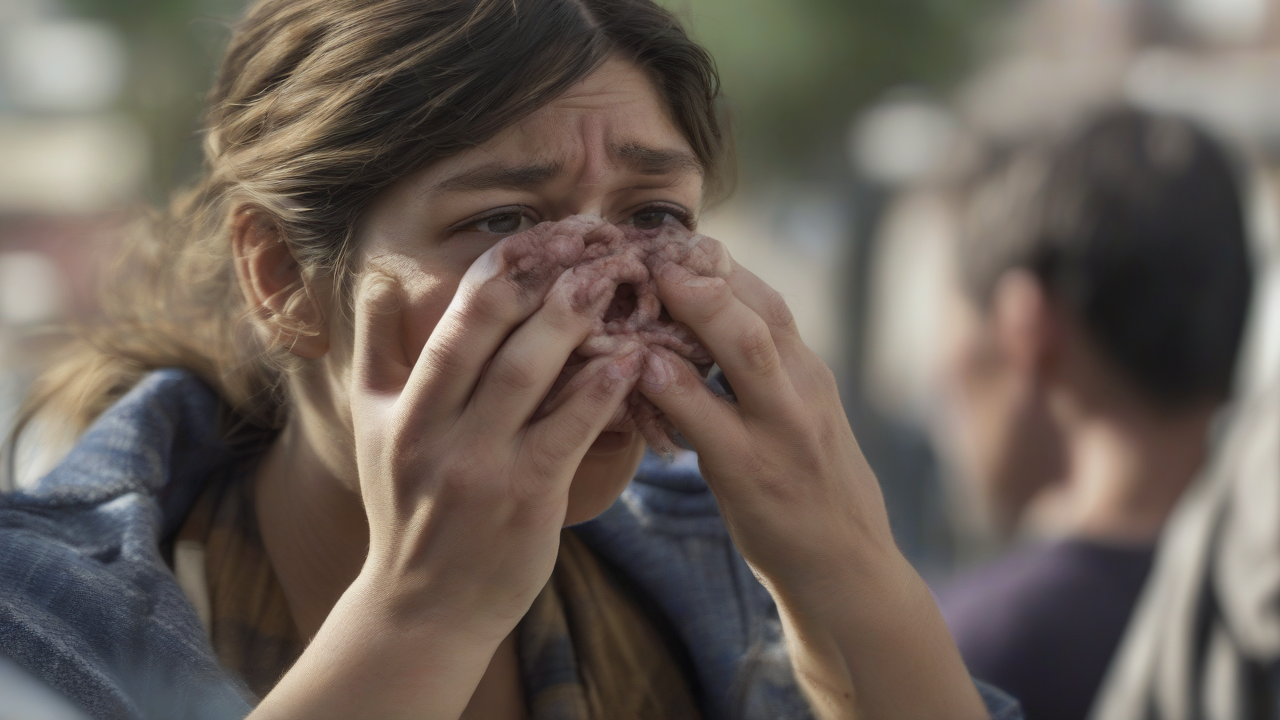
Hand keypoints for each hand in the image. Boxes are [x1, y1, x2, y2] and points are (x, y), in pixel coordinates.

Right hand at [255, 225, 642, 719]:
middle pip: (489, 327)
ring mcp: (480, 463)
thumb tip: (379, 278)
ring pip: (528, 371)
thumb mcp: (372, 428)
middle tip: (592, 240)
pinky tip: (632, 359)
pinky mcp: (525, 498)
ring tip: (613, 280)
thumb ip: (375, 351)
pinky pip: (567, 430)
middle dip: (544, 276)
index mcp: (402, 403)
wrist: (420, 608)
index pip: (453, 315)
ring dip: (575, 319)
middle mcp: (436, 426)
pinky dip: (601, 389)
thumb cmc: (406, 510)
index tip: (542, 234)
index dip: (501, 266)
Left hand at [639, 238, 985, 719]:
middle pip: (761, 308)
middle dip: (705, 270)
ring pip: (747, 349)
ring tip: (651, 281)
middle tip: (651, 246)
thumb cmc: (807, 489)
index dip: (715, 264)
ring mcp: (782, 430)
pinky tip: (639, 367)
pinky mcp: (754, 474)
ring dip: (697, 309)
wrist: (846, 569)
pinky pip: (710, 420)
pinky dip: (673, 387)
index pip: (767, 298)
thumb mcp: (796, 418)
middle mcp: (802, 390)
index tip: (666, 242)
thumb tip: (700, 328)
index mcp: (807, 372)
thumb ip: (758, 374)